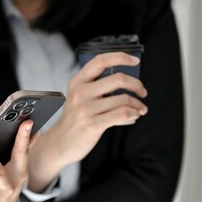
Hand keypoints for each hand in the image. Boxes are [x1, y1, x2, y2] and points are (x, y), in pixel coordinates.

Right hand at [27, 52, 148, 191]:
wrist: (60, 143)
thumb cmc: (74, 120)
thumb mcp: (78, 97)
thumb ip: (95, 86)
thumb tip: (126, 80)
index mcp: (78, 82)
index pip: (101, 61)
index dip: (120, 57)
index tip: (134, 60)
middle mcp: (81, 93)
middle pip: (118, 79)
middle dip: (136, 84)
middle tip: (142, 91)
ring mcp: (86, 109)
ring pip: (123, 99)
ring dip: (137, 104)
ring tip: (140, 108)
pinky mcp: (93, 124)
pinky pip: (121, 114)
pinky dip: (133, 113)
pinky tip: (135, 114)